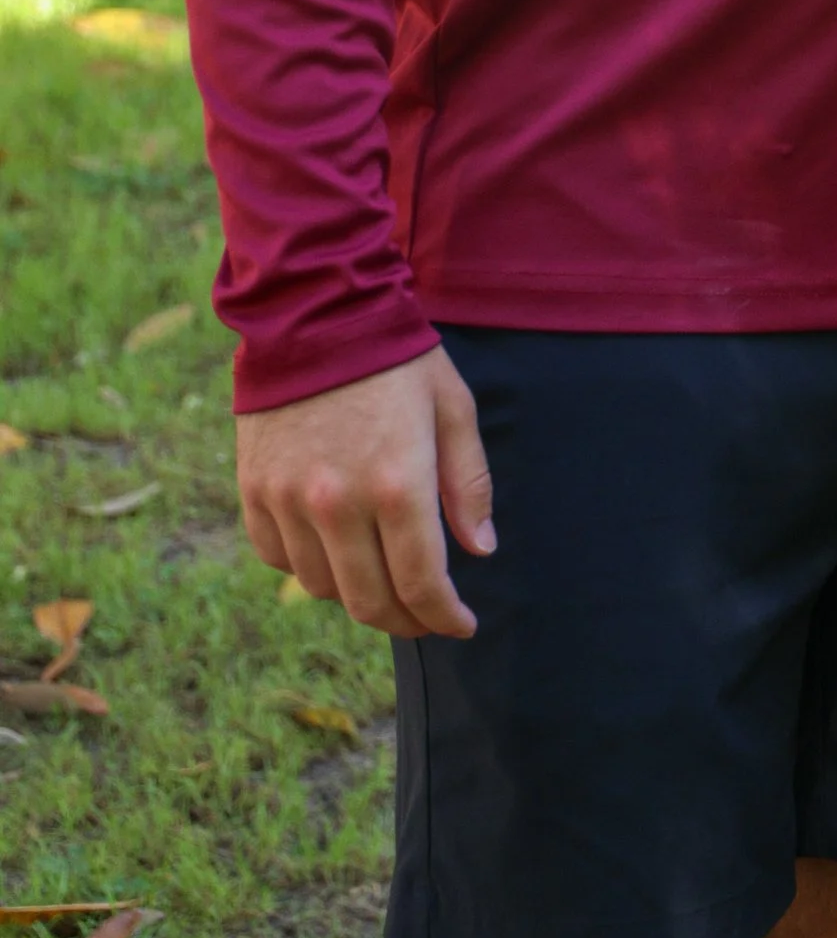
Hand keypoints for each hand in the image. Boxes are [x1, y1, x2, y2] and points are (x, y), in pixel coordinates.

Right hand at [236, 347, 494, 638]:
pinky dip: (308, 566)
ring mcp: (289, 500)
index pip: (421, 584)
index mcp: (397, 485)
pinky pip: (279, 558)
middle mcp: (338, 504)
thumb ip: (468, 483)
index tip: (461, 625)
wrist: (314, 312)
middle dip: (407, 621)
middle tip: (427, 617)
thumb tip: (480, 550)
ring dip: (357, 594)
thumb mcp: (452, 408)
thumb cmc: (397, 358)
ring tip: (382, 575)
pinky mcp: (254, 491)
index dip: (444, 617)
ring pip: (322, 588)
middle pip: (370, 603)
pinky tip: (334, 548)